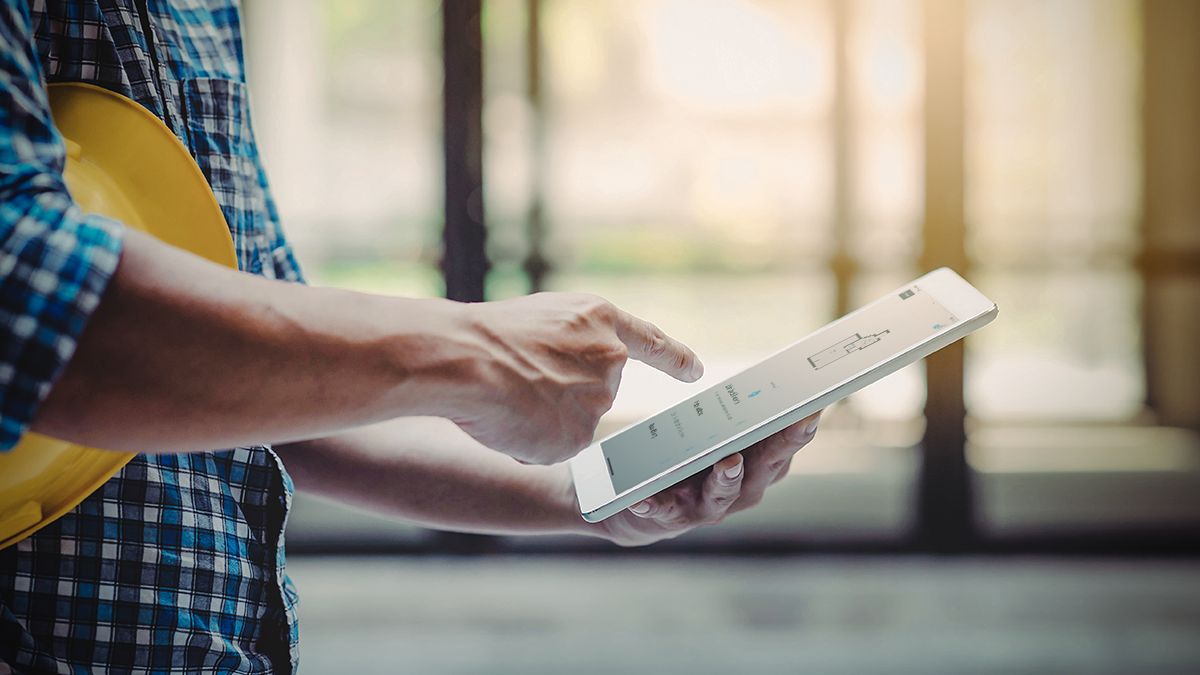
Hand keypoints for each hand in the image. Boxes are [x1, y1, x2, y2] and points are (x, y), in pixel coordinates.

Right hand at [446, 293, 701, 464]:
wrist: (465, 359)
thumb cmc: (488, 337)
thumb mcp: (543, 320)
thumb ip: (571, 347)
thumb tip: (566, 390)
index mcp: (600, 320)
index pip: (651, 341)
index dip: (674, 358)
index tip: (696, 371)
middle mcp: (610, 360)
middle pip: (596, 391)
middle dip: (563, 394)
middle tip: (520, 382)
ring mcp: (598, 400)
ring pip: (571, 421)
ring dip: (542, 418)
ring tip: (507, 397)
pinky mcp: (580, 437)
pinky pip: (553, 447)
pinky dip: (531, 441)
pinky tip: (510, 422)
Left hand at [596, 411, 821, 546]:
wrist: (649, 506)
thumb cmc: (694, 463)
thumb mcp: (716, 437)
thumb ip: (732, 417)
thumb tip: (754, 379)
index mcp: (755, 467)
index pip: (784, 447)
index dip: (801, 430)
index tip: (815, 409)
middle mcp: (741, 490)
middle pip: (764, 469)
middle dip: (780, 446)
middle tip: (795, 424)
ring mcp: (709, 506)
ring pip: (723, 493)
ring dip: (728, 477)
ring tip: (729, 461)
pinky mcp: (672, 516)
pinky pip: (664, 510)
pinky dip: (655, 504)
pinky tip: (643, 498)